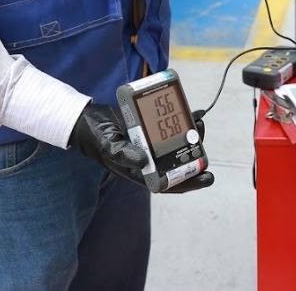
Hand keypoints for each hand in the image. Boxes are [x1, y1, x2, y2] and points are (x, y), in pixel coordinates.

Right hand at [71, 104, 214, 194]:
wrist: (88, 120)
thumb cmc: (96, 138)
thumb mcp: (108, 147)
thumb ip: (123, 154)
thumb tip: (144, 161)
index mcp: (141, 172)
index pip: (170, 183)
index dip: (190, 182)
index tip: (208, 176)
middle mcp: (150, 160)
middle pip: (178, 162)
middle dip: (195, 154)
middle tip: (203, 140)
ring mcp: (152, 144)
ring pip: (178, 144)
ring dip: (191, 135)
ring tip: (199, 123)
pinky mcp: (151, 129)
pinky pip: (171, 126)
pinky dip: (183, 120)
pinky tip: (194, 112)